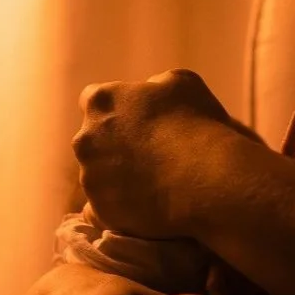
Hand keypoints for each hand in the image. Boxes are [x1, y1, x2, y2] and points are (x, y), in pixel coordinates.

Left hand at [72, 68, 252, 238]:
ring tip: (154, 182)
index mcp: (101, 101)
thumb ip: (155, 83)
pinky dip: (121, 205)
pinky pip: (104, 208)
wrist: (208, 183)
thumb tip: (148, 92)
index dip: (116, 108)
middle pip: (93, 139)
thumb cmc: (198, 125)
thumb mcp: (182, 82)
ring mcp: (90, 178)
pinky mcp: (101, 211)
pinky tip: (147, 204)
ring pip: (98, 175)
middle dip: (113, 143)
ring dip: (117, 175)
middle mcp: (86, 139)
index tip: (136, 119)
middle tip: (148, 152)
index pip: (93, 99)